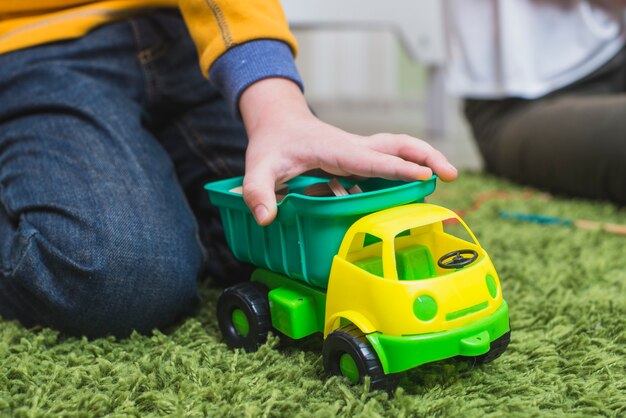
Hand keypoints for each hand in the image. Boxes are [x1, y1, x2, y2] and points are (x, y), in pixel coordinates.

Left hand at [239, 78, 457, 224]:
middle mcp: (352, 147)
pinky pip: (386, 161)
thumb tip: (266, 219)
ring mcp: (357, 150)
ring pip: (397, 148)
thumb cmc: (271, 143)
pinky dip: (405, 169)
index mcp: (334, 149)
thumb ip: (257, 191)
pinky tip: (414, 189)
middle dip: (426, 155)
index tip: (424, 176)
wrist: (278, 121)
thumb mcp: (257, 166)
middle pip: (397, 144)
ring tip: (448, 177)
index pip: (371, 159)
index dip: (398, 168)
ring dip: (423, 158)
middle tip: (451, 174)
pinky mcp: (357, 157)